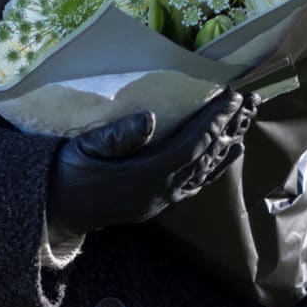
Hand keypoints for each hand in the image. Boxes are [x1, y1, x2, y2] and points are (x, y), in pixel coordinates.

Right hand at [44, 89, 258, 243]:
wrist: (57, 209)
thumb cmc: (67, 172)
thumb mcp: (84, 148)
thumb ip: (116, 136)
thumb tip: (148, 119)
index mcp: (146, 176)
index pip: (192, 145)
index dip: (215, 121)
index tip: (233, 96)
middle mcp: (161, 192)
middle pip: (206, 157)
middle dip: (229, 128)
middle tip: (250, 102)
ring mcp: (161, 200)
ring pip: (204, 173)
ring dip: (226, 148)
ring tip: (246, 126)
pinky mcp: (157, 203)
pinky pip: (194, 186)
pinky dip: (213, 170)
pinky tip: (225, 158)